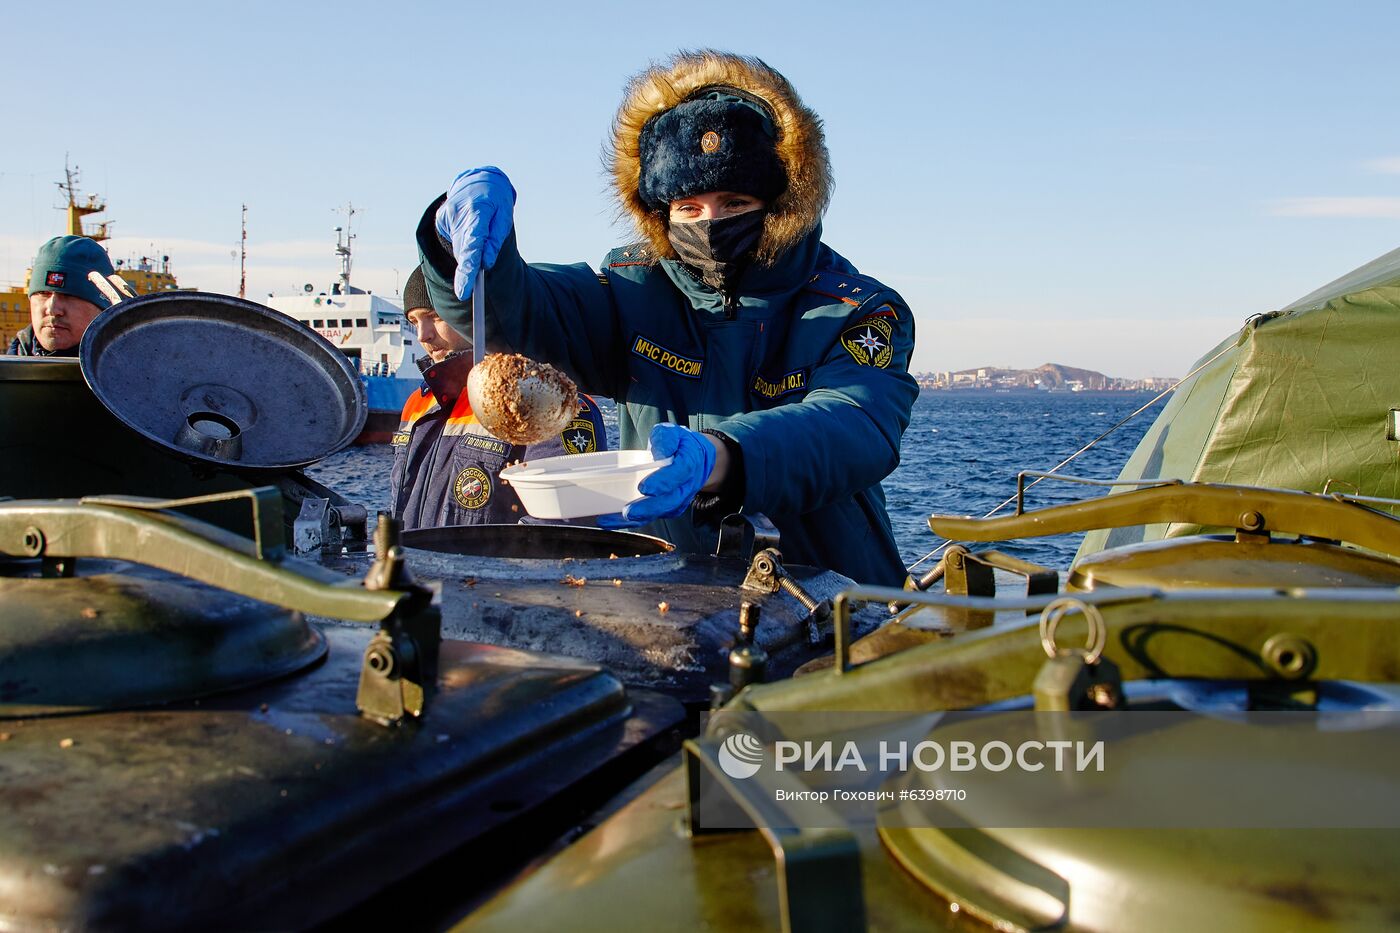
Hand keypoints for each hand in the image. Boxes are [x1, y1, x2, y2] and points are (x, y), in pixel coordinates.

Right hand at [434, 166, 516, 299]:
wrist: (480, 182)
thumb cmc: (496, 203)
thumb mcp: (503, 218)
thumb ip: (495, 241)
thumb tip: (485, 264)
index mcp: (477, 210)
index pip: (472, 244)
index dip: (467, 269)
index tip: (463, 292)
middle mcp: (458, 213)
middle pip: (462, 250)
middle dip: (466, 271)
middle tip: (466, 290)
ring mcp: (447, 216)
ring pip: (457, 248)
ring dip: (468, 253)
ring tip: (479, 236)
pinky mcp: (441, 219)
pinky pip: (453, 242)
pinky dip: (462, 244)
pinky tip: (468, 232)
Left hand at [598, 424, 717, 527]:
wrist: (699, 459)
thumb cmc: (681, 445)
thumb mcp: (673, 433)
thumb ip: (665, 439)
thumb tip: (659, 452)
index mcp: (690, 463)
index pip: (679, 473)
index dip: (662, 482)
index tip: (644, 487)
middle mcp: (687, 485)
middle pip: (671, 500)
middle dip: (648, 508)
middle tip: (628, 511)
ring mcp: (680, 499)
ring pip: (662, 512)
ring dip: (639, 518)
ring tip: (616, 519)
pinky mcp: (671, 508)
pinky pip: (655, 516)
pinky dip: (636, 521)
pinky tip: (615, 521)